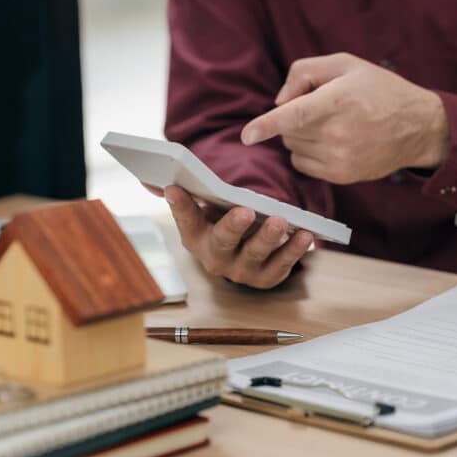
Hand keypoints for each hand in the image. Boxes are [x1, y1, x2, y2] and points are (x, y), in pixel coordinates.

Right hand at [158, 185, 312, 288]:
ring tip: (281, 221)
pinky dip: (294, 250)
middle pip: (223, 242)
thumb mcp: (204, 207)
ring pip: (255, 256)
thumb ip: (184, 194)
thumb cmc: (222, 220)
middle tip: (245, 211)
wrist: (246, 250)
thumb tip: (151, 178)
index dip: (179, 205)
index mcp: (195, 237)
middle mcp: (215, 259)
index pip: (185, 220)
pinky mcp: (268, 278)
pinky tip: (305, 234)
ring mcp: (242, 271)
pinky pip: (282, 265)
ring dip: (268, 238)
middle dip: (233, 226)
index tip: (175, 186)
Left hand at [239, 53, 448, 183]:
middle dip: (293, 117)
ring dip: (299, 135)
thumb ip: (304, 71)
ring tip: (330, 123)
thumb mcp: (345, 63)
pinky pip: (302, 164)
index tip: (247, 136)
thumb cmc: (379, 89)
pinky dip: (307, 152)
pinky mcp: (341, 175)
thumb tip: (278, 101)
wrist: (418, 127)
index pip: (297, 114)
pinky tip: (332, 141)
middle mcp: (339, 133)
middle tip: (320, 107)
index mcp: (340, 100)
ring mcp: (341, 158)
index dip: (268, 124)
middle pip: (289, 128)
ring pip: (292, 147)